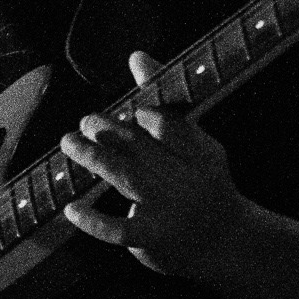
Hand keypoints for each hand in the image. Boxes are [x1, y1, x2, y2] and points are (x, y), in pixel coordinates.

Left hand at [59, 51, 252, 278]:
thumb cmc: (205, 183)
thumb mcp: (196, 142)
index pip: (174, 127)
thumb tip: (135, 55)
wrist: (230, 243)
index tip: (131, 112)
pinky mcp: (154, 239)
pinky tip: (71, 209)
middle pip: (143, 148)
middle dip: (108, 131)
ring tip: (69, 143)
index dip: (149, 117)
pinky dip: (94, 220)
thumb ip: (165, 101)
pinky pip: (119, 230)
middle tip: (85, 122)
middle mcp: (188, 180)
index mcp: (202, 153)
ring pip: (126, 178)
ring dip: (93, 158)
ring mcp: (170, 211)